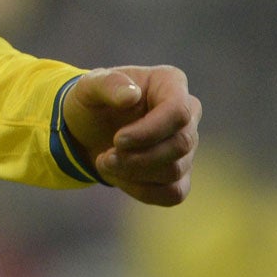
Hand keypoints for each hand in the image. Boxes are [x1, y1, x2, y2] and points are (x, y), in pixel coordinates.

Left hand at [62, 65, 199, 206]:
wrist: (88, 130)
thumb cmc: (93, 102)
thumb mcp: (89, 87)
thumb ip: (108, 84)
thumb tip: (131, 95)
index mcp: (170, 83)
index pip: (178, 112)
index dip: (150, 132)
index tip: (117, 140)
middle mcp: (187, 113)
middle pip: (180, 145)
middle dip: (138, 157)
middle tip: (105, 157)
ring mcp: (187, 146)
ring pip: (175, 171)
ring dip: (134, 173)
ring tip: (105, 162)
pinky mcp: (181, 174)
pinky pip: (173, 193)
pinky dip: (142, 190)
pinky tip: (120, 177)